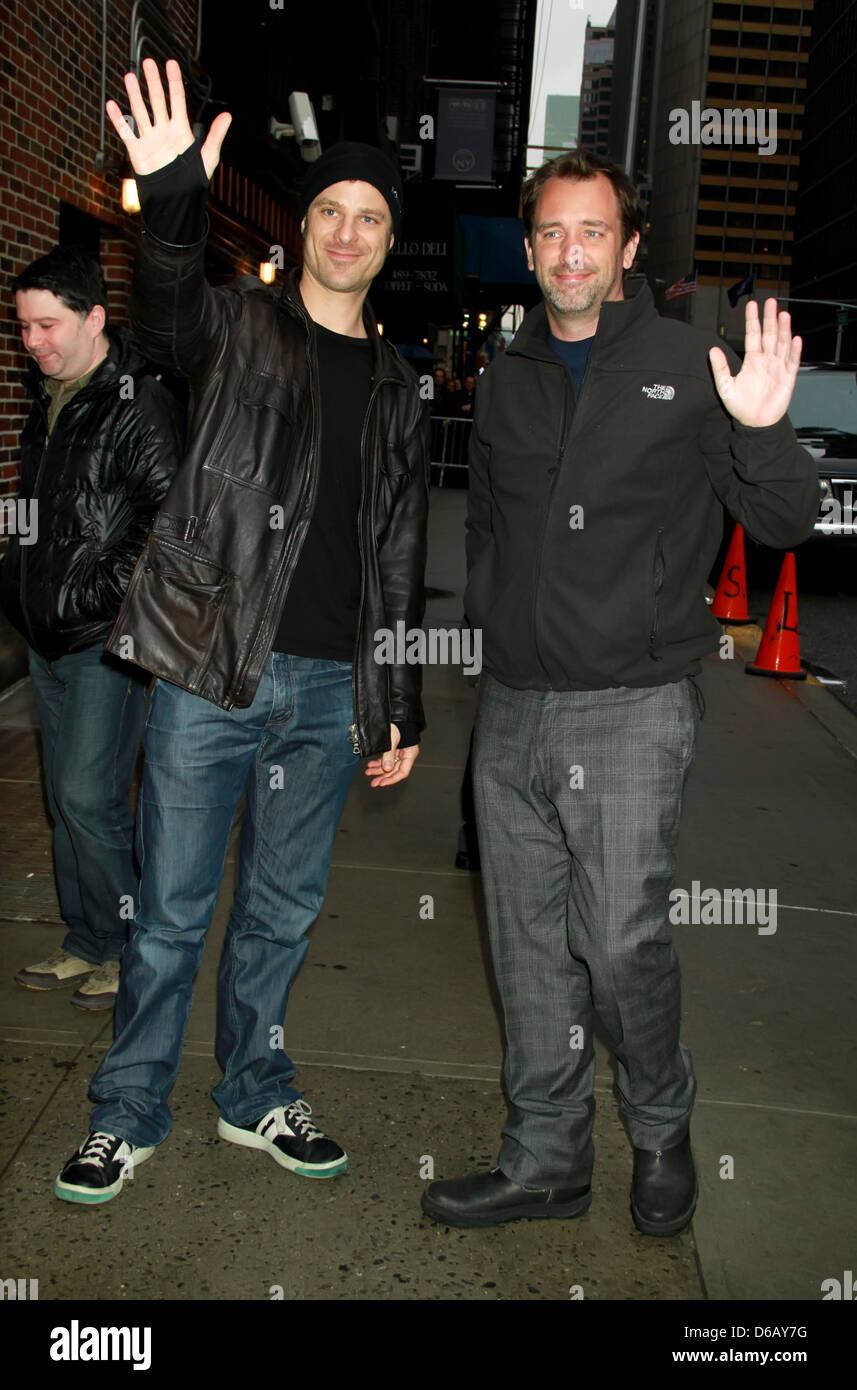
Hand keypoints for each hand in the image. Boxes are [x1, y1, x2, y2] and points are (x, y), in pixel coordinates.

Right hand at [106, 57, 230, 179]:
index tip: (171, 64)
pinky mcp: (138, 151)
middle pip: (157, 101)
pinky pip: (126, 132)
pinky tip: (112, 105)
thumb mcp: (209, 157)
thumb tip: (228, 116)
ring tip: (129, 76)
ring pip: (141, 112)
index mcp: (181, 130)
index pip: (177, 100)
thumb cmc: (193, 180)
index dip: (174, 82)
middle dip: (153, 82)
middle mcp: (164, 131)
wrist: (177, 200)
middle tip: (148, 62)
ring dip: (134, 95)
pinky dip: (118, 120)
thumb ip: (216, 136)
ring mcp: (150, 140)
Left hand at [364, 725, 418, 787]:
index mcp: (410, 754)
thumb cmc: (398, 724)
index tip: (382, 783)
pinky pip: (386, 759)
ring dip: (378, 770)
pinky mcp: (393, 748)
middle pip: (394, 771)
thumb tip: (387, 769)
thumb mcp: (392, 740)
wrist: (396, 713)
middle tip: (373, 782)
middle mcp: (405, 754)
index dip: (392, 779)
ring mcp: (399, 752)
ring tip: (368, 772)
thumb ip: (389, 755)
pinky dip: (378, 763)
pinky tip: (371, 765)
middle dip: (383, 776)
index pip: (402, 772)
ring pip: (389, 766)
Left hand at [709, 297, 801, 427]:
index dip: (752, 320)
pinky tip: (795, 339)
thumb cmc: (741, 406)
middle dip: (770, 318)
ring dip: (784, 329)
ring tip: (783, 315)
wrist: (754, 424)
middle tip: (770, 302)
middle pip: (770, 334)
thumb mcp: (725, 386)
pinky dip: (794, 351)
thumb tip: (712, 350)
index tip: (751, 305)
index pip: (753, 335)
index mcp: (752, 360)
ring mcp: (778, 367)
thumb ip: (720, 368)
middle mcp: (766, 360)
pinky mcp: (787, 378)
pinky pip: (792, 362)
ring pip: (782, 344)